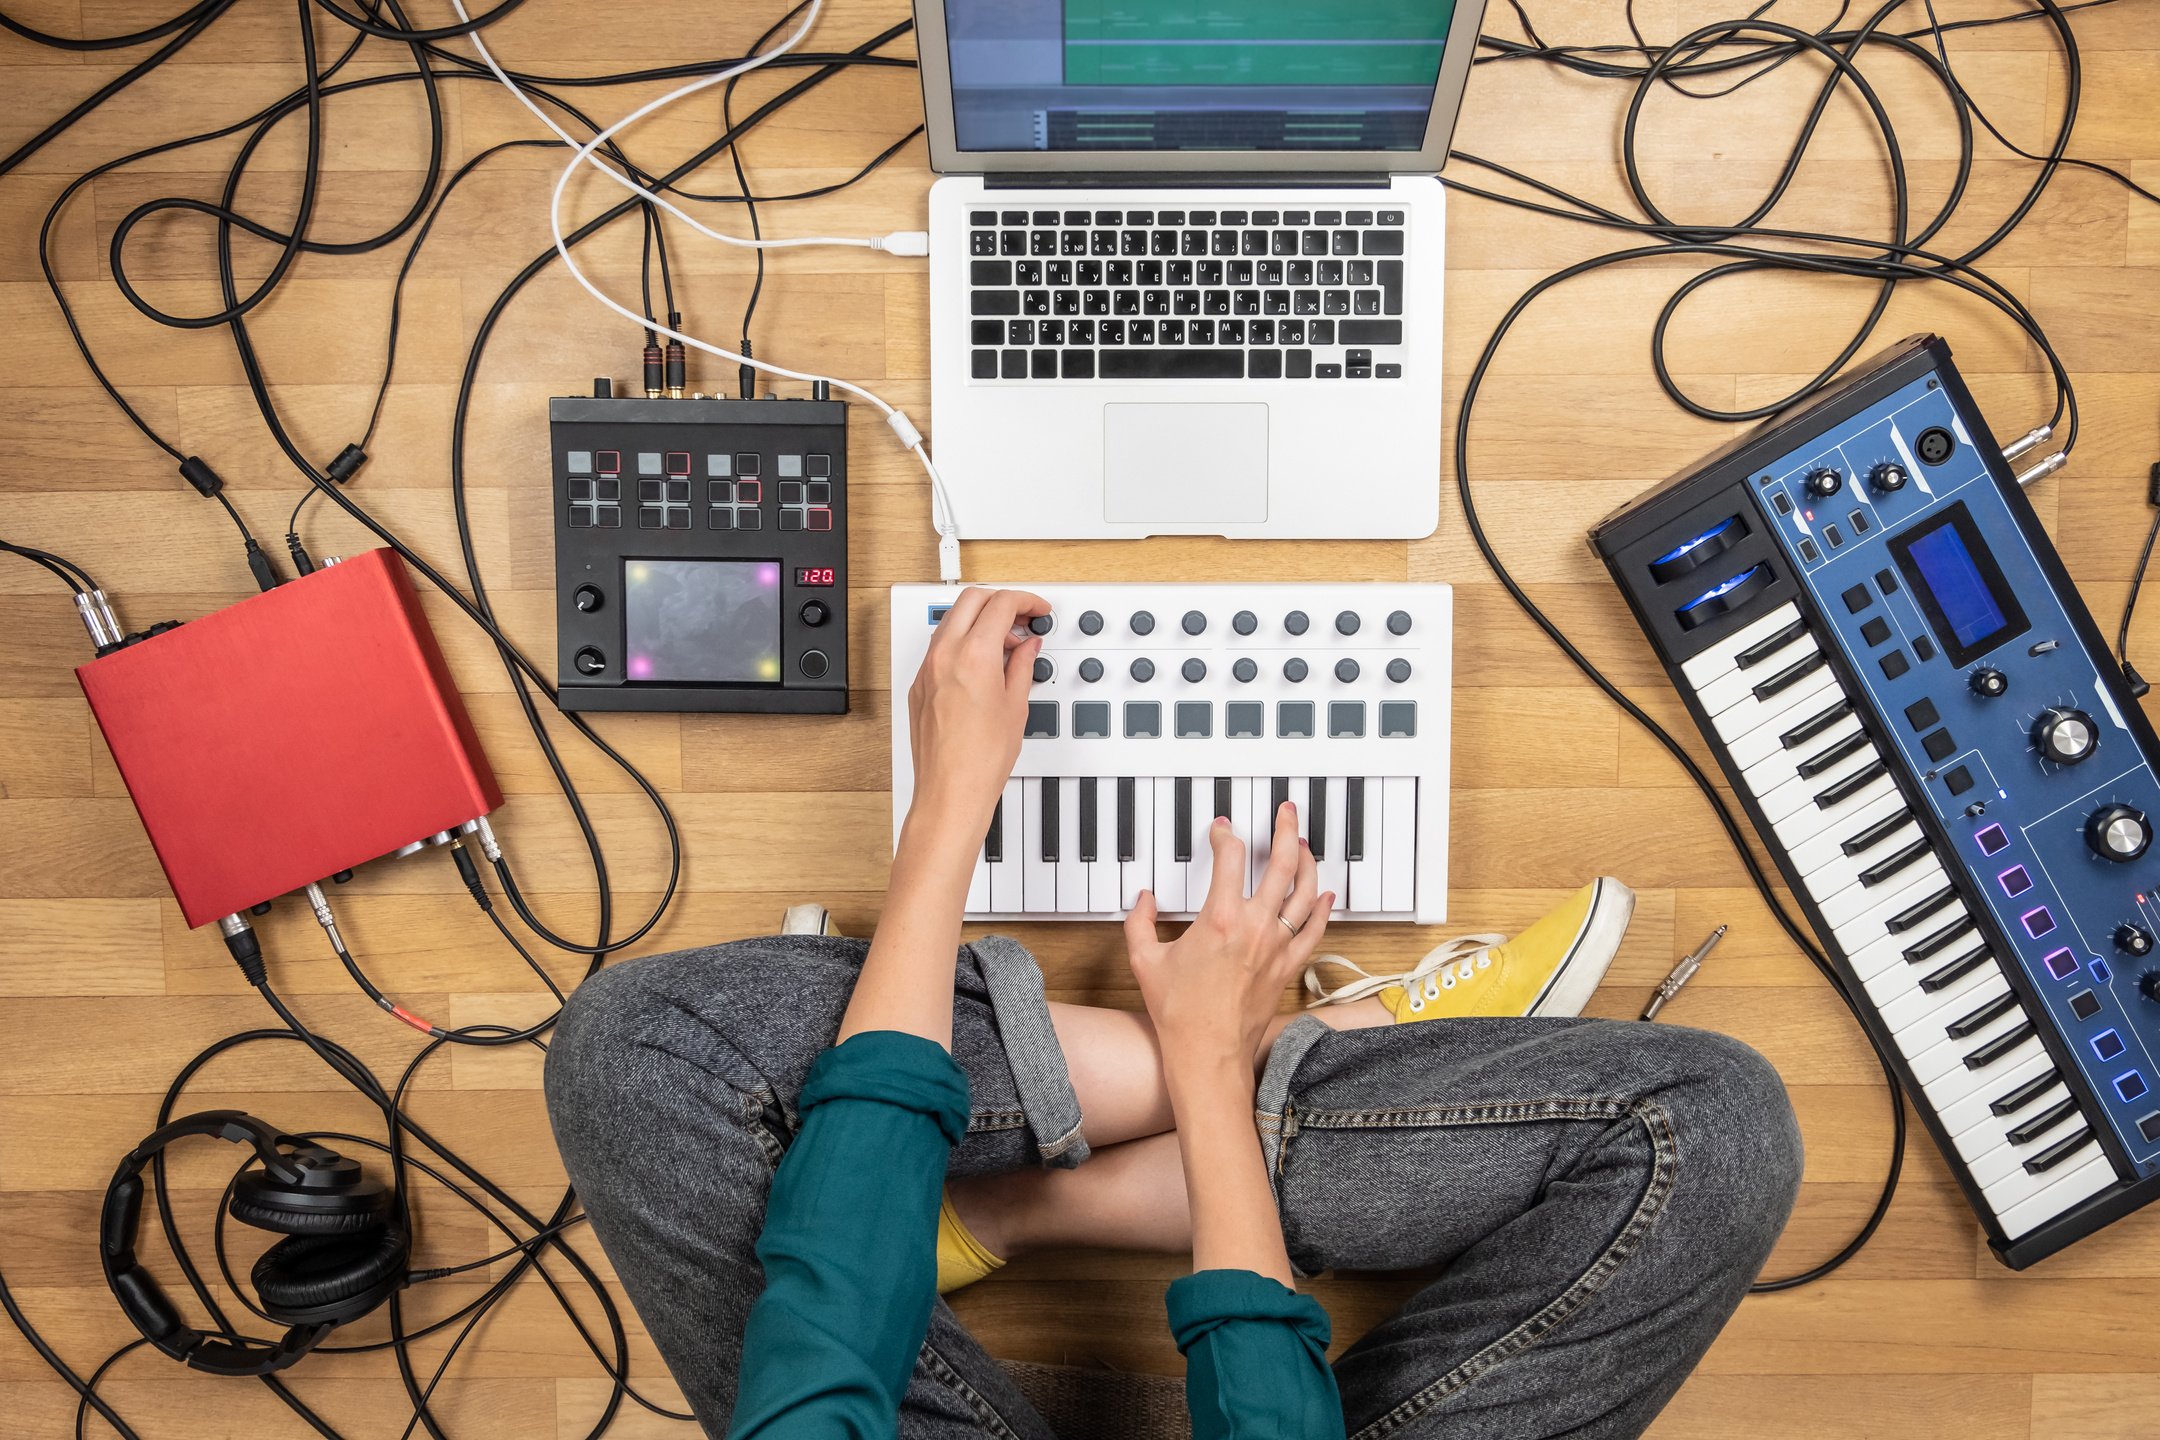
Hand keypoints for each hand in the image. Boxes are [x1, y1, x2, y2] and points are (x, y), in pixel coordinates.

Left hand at [905, 587, 1048, 846]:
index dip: (1026, 601)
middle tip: (1023, 618)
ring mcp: (927, 670)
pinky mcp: (919, 686)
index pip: (1001, 604)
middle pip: (972, 600)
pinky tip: (983, 663)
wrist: (951, 791)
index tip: (1037, 610)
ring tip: (1007, 644)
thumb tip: (1028, 647)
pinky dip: (963, 642)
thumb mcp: (1016, 705)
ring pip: (952, 620)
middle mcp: (944, 656)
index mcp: (973, 655)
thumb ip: (1022, 665)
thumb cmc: (981, 759)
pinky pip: (941, 647)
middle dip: (1001, 602)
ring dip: (980, 621)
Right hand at [1122, 802, 1334, 1084]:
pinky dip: (1321, 908)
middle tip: (1286, 812)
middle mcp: (1255, 927)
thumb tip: (1143, 898)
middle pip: (1282, 864)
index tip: (1222, 829)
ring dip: (1307, 862)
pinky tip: (1323, 893)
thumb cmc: (1178, 1013)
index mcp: (1219, 919)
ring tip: (1304, 844)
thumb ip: (1139, 922)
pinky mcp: (1288, 967)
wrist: (1207, 1054)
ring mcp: (1276, 947)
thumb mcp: (1144, 961)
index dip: (1226, 835)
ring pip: (1305, 892)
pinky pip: (1314, 930)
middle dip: (1286, 830)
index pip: (1231, 858)